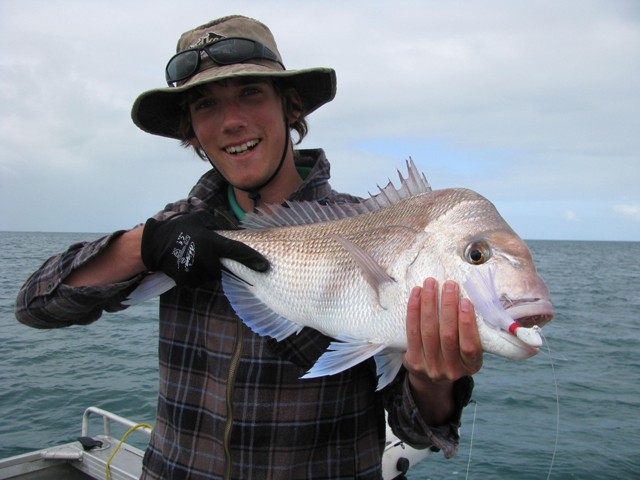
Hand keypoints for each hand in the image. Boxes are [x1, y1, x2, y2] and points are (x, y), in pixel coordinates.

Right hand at [141, 210, 268, 286]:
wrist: (154, 244)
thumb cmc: (179, 228)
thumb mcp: (200, 219)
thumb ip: (219, 227)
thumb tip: (234, 232)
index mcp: (212, 243)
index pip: (237, 251)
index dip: (252, 259)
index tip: (265, 266)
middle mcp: (206, 259)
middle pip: (224, 266)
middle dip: (221, 261)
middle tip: (206, 250)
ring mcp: (197, 272)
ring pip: (213, 274)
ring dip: (209, 267)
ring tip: (195, 255)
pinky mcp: (188, 281)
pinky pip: (201, 279)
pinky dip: (198, 272)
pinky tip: (189, 262)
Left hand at [403, 278, 481, 423]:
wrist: (432, 379)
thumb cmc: (454, 354)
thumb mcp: (468, 350)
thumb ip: (471, 331)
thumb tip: (473, 296)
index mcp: (471, 366)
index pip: (470, 346)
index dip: (467, 324)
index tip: (466, 301)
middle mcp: (452, 370)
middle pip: (448, 335)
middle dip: (448, 307)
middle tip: (449, 285)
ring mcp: (431, 367)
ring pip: (429, 331)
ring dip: (429, 303)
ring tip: (431, 284)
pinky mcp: (414, 362)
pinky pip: (412, 332)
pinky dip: (413, 310)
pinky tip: (416, 294)